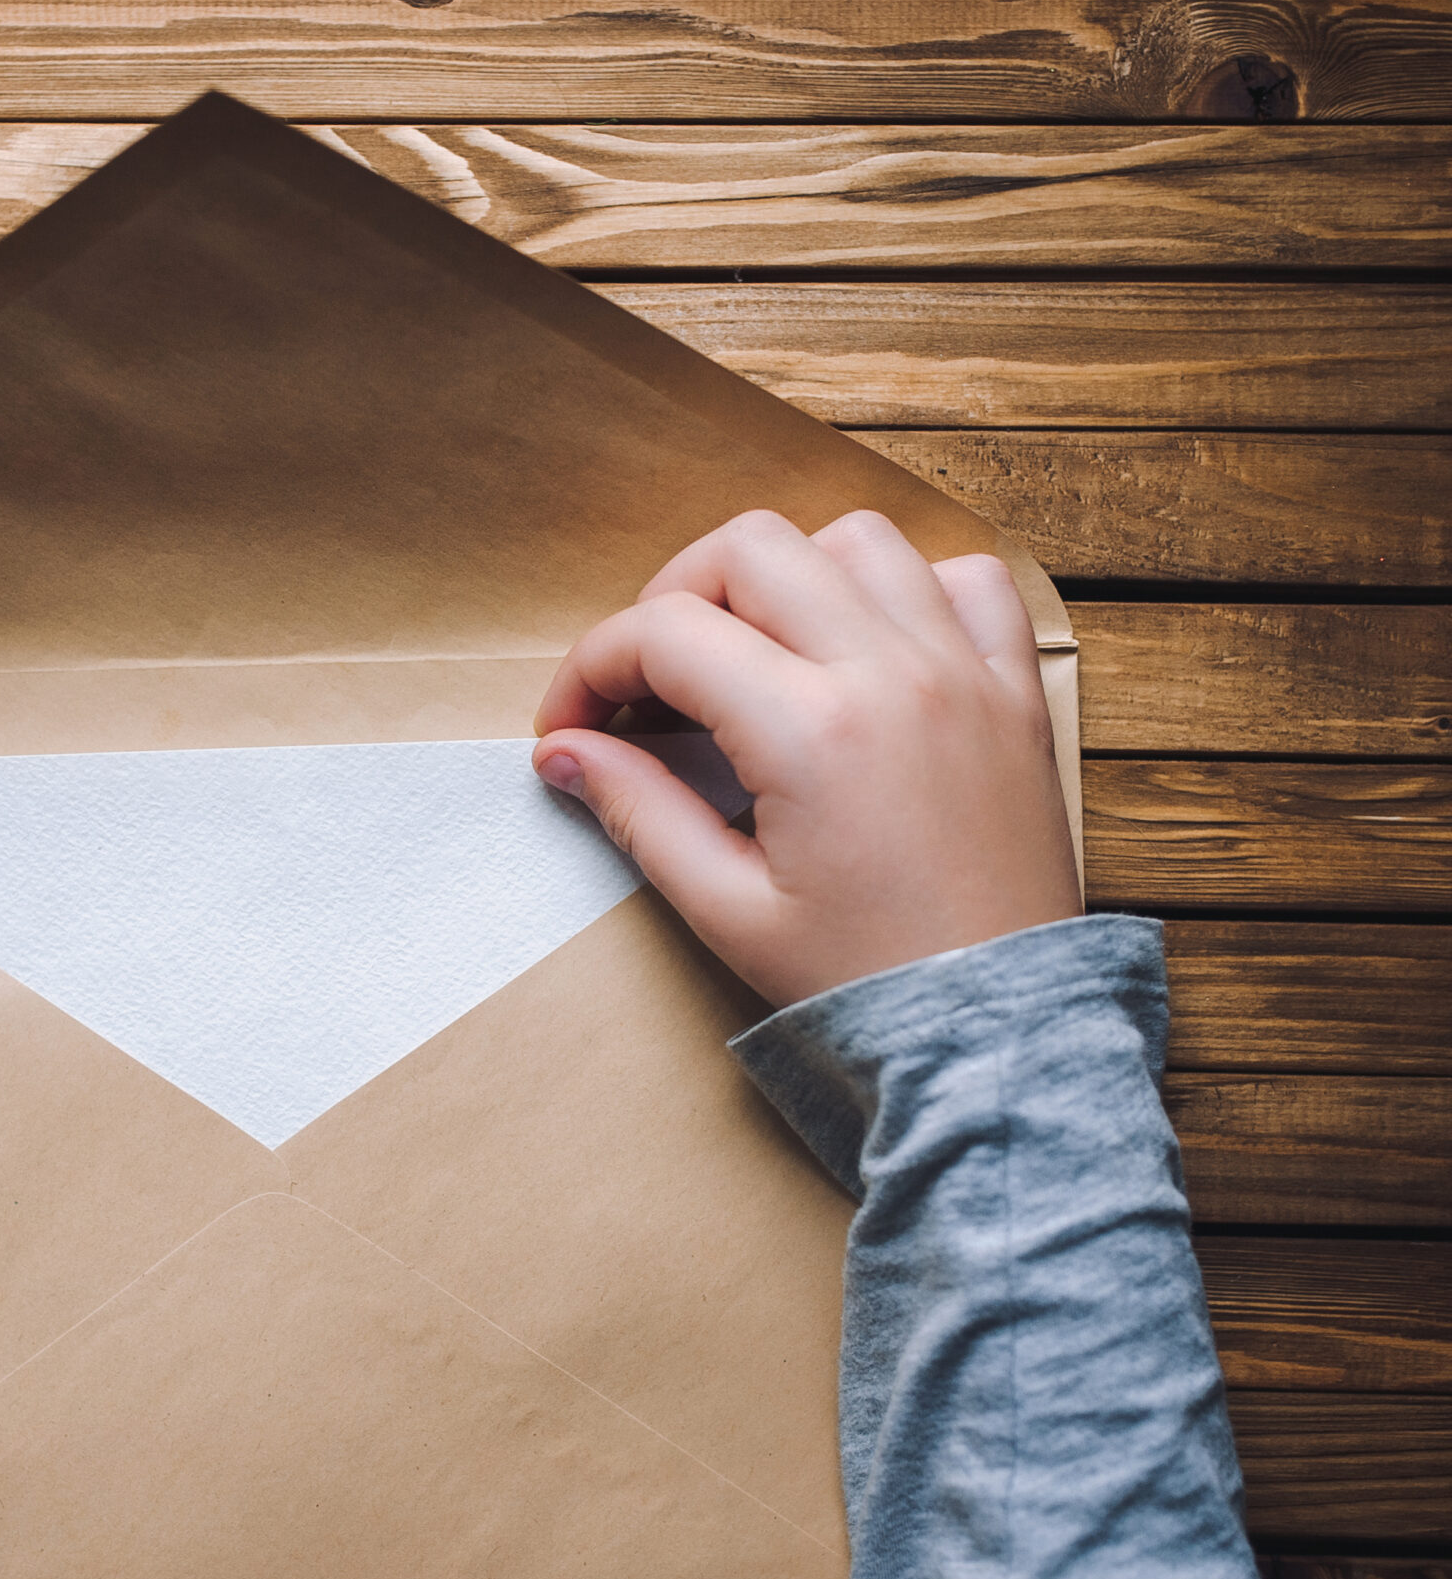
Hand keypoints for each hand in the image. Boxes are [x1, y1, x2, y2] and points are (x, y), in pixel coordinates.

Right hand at [531, 509, 1079, 1008]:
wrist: (997, 1039)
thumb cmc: (865, 986)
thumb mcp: (727, 911)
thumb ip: (639, 813)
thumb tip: (564, 753)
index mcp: (811, 732)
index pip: (664, 634)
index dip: (590, 668)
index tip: (571, 728)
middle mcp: (892, 674)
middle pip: (749, 549)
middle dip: (671, 599)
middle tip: (649, 681)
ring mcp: (964, 672)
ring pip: (855, 539)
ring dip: (783, 576)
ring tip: (752, 651)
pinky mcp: (1014, 694)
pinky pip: (966, 579)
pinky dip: (906, 588)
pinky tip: (866, 647)